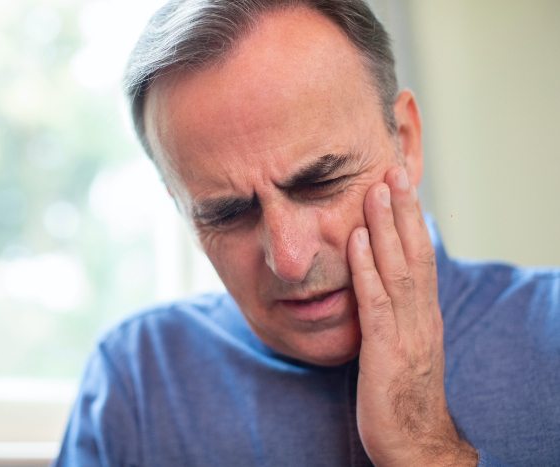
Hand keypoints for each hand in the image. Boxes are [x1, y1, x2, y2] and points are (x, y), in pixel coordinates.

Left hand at [347, 166, 476, 465]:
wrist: (414, 443)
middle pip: (415, 253)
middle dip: (403, 211)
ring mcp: (406, 332)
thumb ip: (393, 313)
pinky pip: (375, 302)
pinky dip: (365, 268)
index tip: (400, 185)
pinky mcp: (385, 350)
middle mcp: (421, 316)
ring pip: (398, 269)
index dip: (410, 220)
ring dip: (385, 228)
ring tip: (376, 191)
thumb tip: (376, 283)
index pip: (420, 257)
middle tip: (393, 170)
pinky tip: (354, 242)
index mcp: (424, 314)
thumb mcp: (402, 346)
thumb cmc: (402, 394)